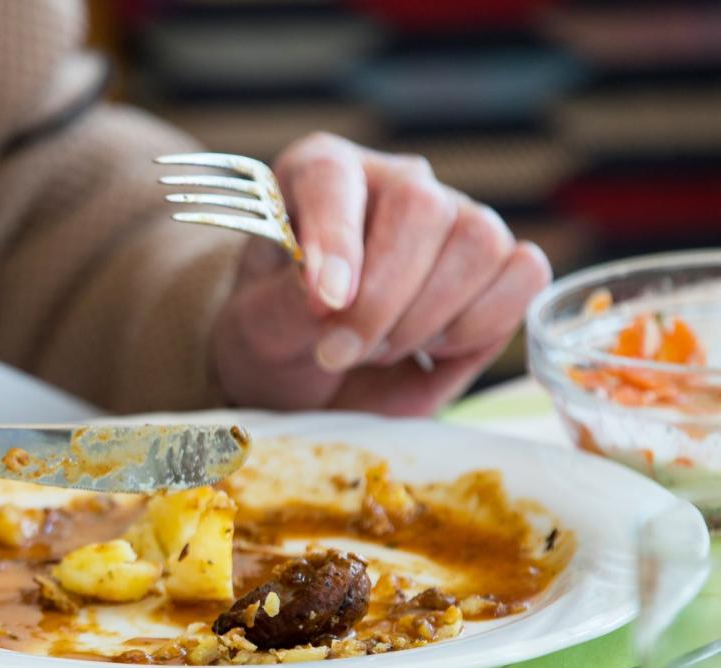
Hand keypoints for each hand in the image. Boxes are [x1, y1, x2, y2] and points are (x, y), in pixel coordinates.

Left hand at [212, 133, 550, 415]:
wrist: (317, 379)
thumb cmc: (282, 336)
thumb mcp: (259, 328)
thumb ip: (286, 306)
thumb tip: (332, 296)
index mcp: (319, 173)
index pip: (333, 178)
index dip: (334, 240)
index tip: (325, 304)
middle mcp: (394, 182)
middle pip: (422, 209)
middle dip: (384, 301)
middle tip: (342, 351)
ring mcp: (455, 217)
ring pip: (479, 242)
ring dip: (428, 319)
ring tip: (381, 349)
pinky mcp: (500, 264)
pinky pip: (524, 276)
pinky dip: (480, 325)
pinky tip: (432, 346)